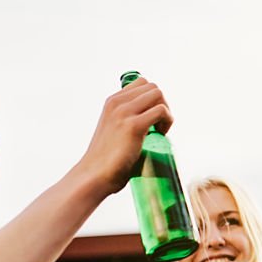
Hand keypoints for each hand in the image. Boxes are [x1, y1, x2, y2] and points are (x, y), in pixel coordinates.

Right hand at [74, 77, 172, 195]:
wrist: (94, 177)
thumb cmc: (107, 160)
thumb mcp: (114, 130)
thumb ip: (125, 121)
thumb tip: (149, 123)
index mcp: (112, 102)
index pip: (142, 84)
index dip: (153, 99)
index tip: (152, 118)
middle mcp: (116, 103)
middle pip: (153, 87)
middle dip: (162, 104)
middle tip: (158, 126)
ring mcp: (124, 113)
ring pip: (158, 94)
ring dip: (166, 111)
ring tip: (159, 131)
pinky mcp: (133, 126)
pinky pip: (161, 111)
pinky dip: (167, 121)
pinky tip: (160, 135)